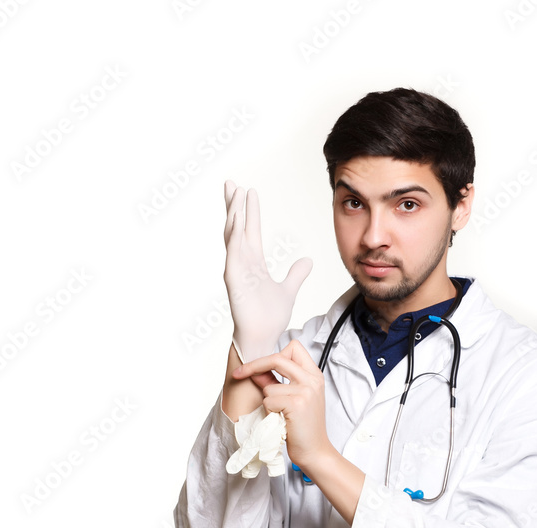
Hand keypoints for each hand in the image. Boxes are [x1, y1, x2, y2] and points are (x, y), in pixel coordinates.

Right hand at [222, 180, 312, 374]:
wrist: (264, 336)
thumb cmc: (270, 316)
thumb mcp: (289, 289)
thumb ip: (296, 274)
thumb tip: (306, 260)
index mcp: (253, 262)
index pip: (250, 229)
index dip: (250, 211)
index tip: (249, 191)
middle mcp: (242, 262)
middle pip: (236, 226)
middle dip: (234, 204)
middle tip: (231, 182)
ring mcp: (236, 268)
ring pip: (232, 235)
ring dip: (233, 213)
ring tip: (234, 193)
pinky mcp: (233, 278)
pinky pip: (233, 252)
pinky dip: (234, 234)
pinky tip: (235, 219)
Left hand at [232, 339, 330, 469]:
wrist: (315, 450)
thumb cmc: (303, 427)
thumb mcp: (293, 399)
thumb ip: (275, 382)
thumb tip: (255, 371)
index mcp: (314, 375)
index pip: (294, 347)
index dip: (273, 354)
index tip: (258, 365)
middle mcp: (312, 379)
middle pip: (278, 358)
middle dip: (254, 365)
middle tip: (239, 373)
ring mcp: (306, 390)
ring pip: (269, 386)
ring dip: (268, 402)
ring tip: (280, 415)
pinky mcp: (297, 403)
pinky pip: (269, 400)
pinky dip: (269, 412)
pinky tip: (281, 420)